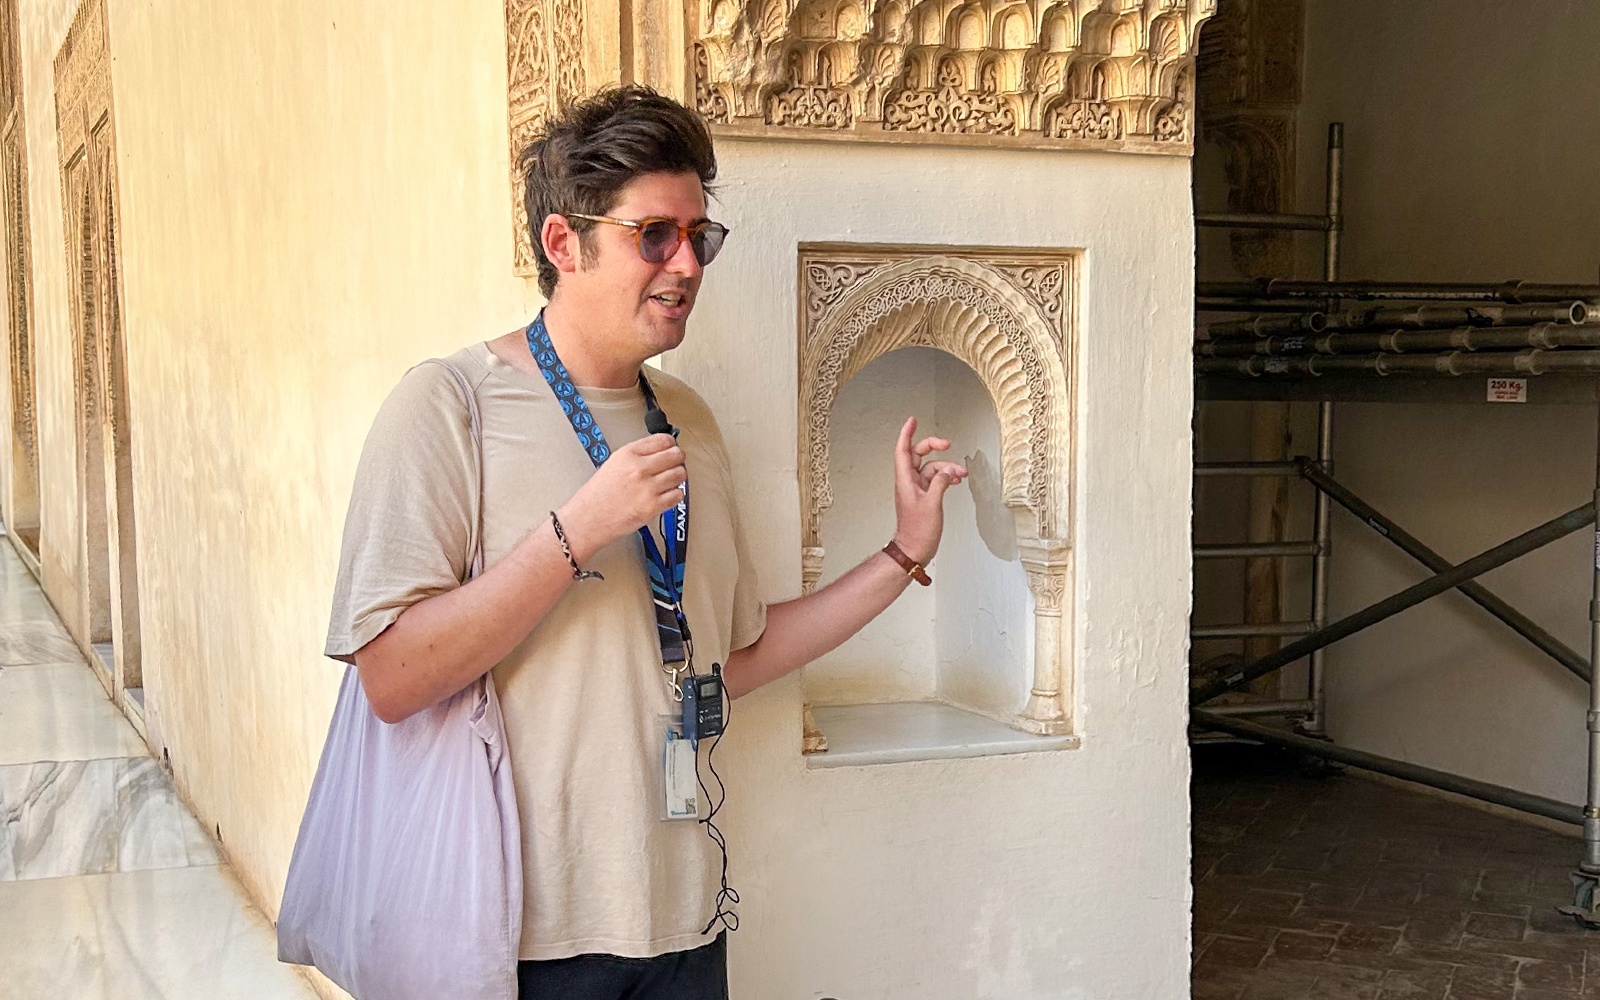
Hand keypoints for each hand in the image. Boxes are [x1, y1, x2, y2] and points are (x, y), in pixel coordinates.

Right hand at [556, 433, 684, 561]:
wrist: (590, 517)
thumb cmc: (599, 493)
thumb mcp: (615, 462)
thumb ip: (638, 455)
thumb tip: (661, 451)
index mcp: (628, 454)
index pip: (663, 440)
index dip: (671, 444)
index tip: (672, 448)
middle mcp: (639, 468)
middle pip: (675, 455)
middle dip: (678, 459)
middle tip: (675, 463)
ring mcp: (648, 488)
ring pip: (680, 474)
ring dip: (679, 476)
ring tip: (671, 480)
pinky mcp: (653, 506)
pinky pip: (678, 494)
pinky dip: (676, 494)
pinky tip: (667, 494)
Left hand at [890, 417, 967, 565]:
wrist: (915, 549)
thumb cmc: (918, 531)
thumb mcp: (931, 504)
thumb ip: (939, 483)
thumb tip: (946, 472)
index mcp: (905, 480)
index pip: (903, 450)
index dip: (907, 433)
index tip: (913, 420)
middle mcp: (909, 482)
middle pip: (918, 455)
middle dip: (934, 447)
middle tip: (947, 443)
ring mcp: (917, 489)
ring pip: (932, 468)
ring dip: (947, 468)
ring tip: (961, 474)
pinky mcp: (924, 496)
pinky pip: (936, 480)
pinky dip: (946, 477)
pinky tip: (956, 480)